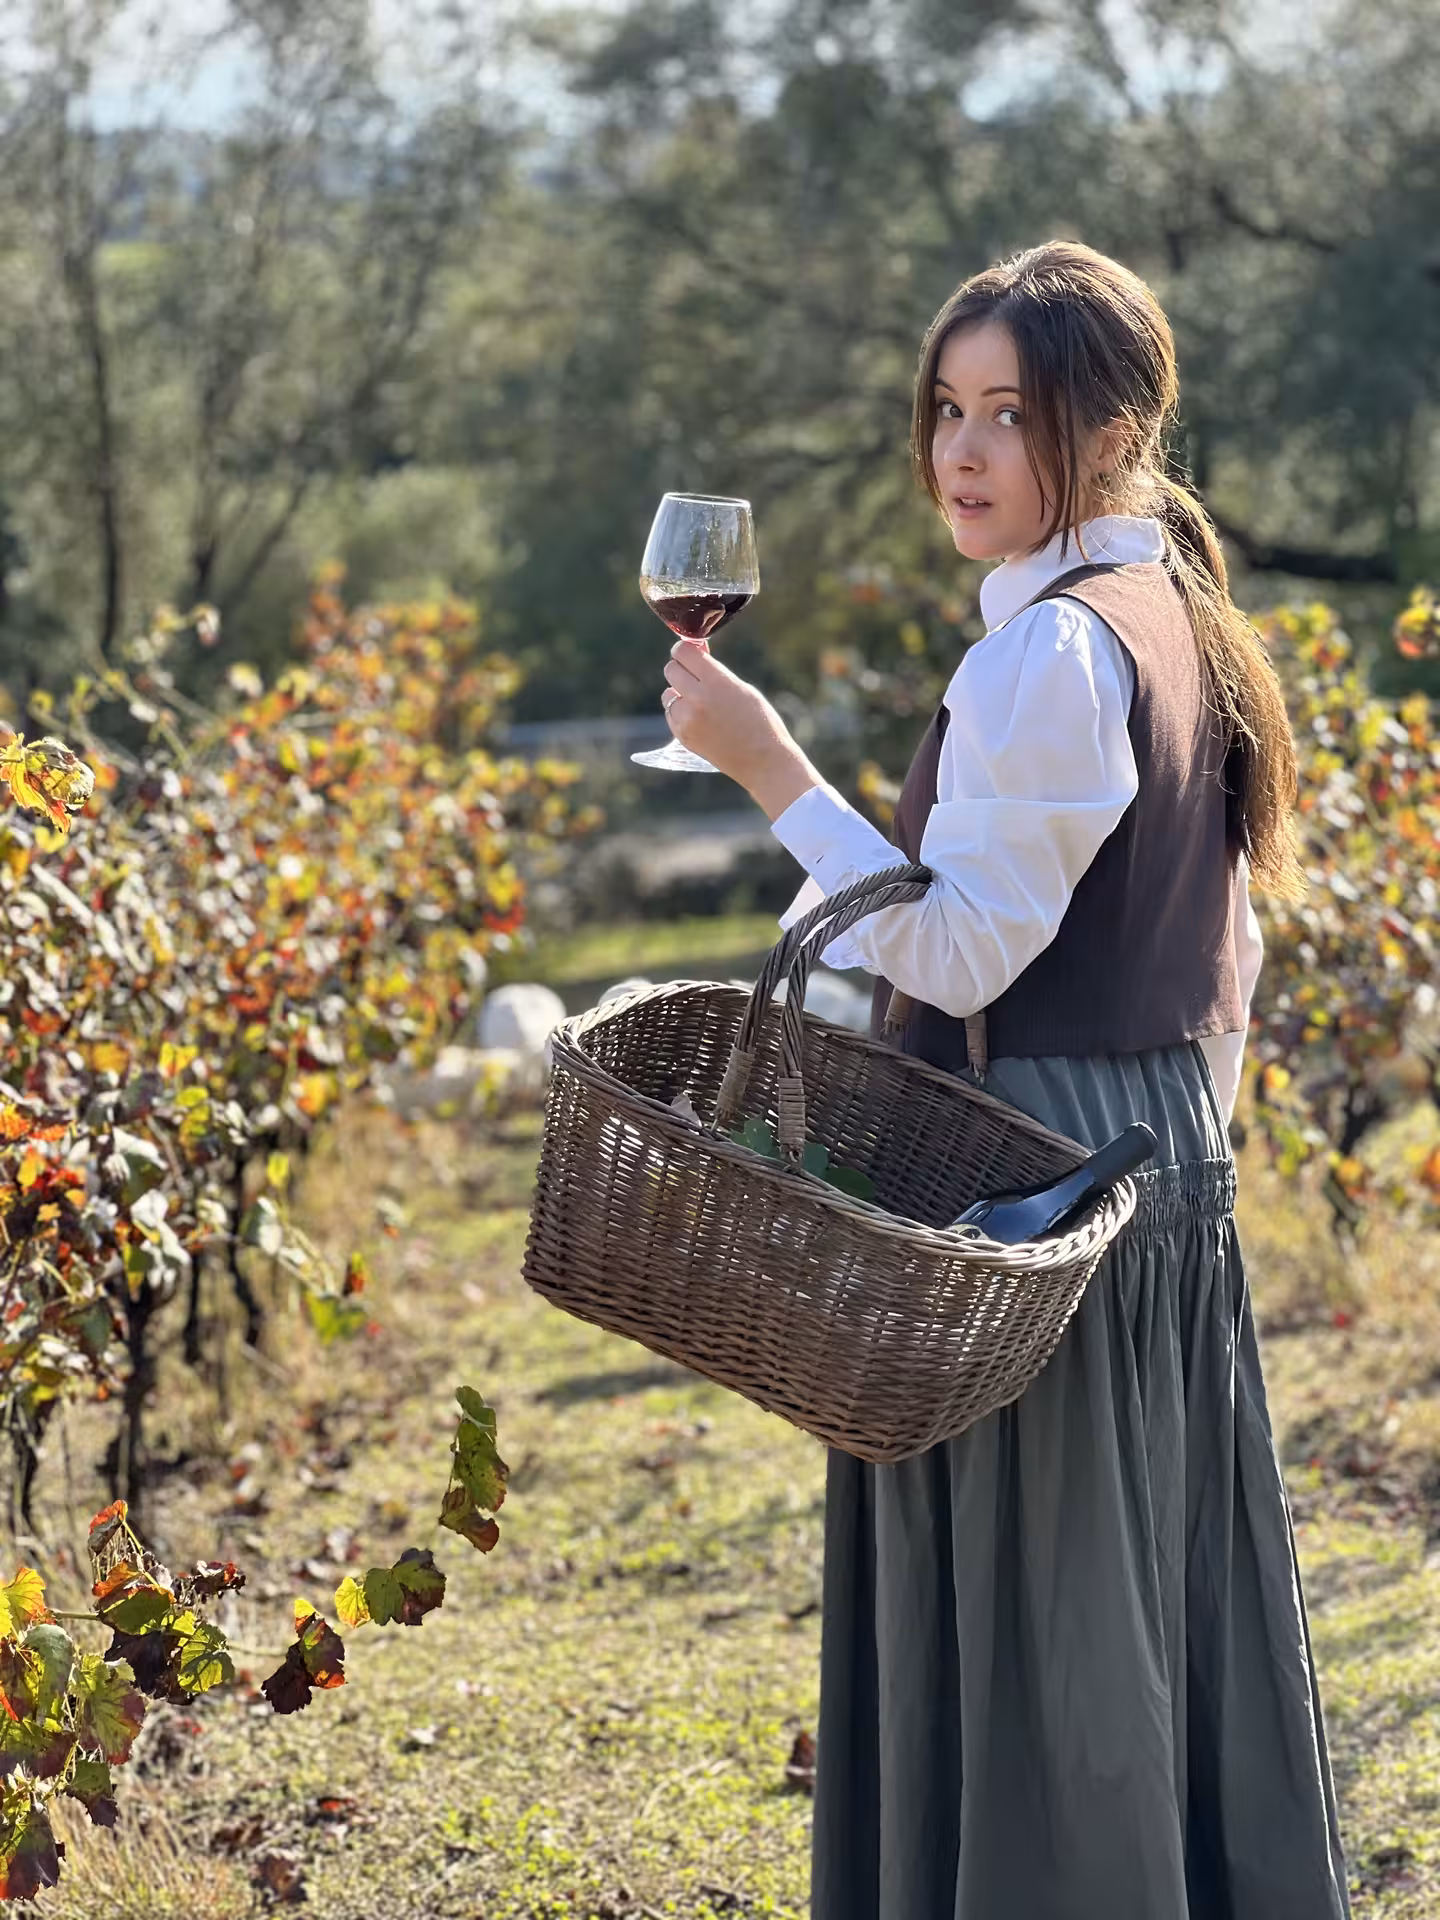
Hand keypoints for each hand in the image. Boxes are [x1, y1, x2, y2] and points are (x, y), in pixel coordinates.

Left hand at [662, 640, 819, 819]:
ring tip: (702, 703)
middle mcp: (697, 699)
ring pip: (668, 694)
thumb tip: (695, 652)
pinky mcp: (682, 736)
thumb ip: (715, 672)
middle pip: (671, 669)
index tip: (693, 652)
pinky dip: (680, 713)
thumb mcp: (741, 688)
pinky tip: (701, 719)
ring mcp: (687, 719)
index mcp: (716, 682)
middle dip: (682, 669)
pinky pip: (671, 714)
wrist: (763, 761)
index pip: (683, 652)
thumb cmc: (760, 721)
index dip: (686, 649)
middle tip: (696, 675)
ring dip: (679, 693)